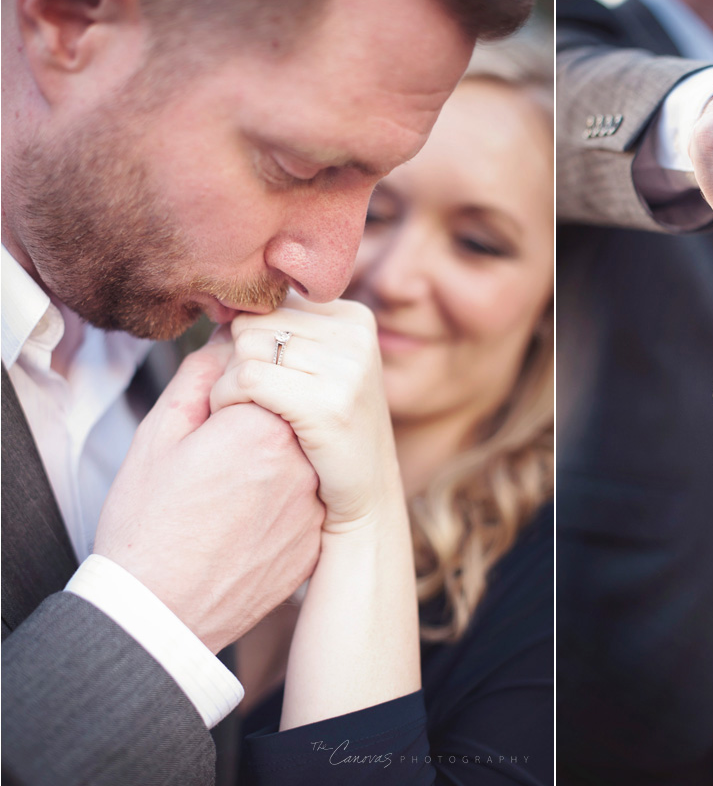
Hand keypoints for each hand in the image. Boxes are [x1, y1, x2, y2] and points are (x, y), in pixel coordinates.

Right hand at [95, 337, 324, 653]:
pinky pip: (308, 498)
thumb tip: (228, 344)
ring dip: (276, 457)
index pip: (268, 372)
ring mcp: (316, 503)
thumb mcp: (160, 436)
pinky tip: (247, 518)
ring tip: (230, 488)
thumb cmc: (147, 525)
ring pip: (302, 454)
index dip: (232, 388)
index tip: (209, 414)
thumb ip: (201, 378)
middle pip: (290, 411)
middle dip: (260, 417)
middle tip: (218, 453)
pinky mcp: (318, 538)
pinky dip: (284, 499)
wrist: (159, 614)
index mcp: (264, 424)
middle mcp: (303, 460)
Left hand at [209, 294, 402, 533]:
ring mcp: (347, 369)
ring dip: (228, 382)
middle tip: (248, 400)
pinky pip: (246, 378)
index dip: (250, 341)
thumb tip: (231, 305)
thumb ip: (290, 332)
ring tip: (247, 411)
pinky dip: (227, 399)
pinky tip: (239, 423)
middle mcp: (356, 335)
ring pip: (245, 348)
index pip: (271, 305)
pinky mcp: (327, 404)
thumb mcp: (326, 370)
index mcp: (355, 318)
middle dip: (236, 359)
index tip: (259, 378)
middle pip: (255, 323)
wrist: (366, 497)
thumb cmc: (330, 434)